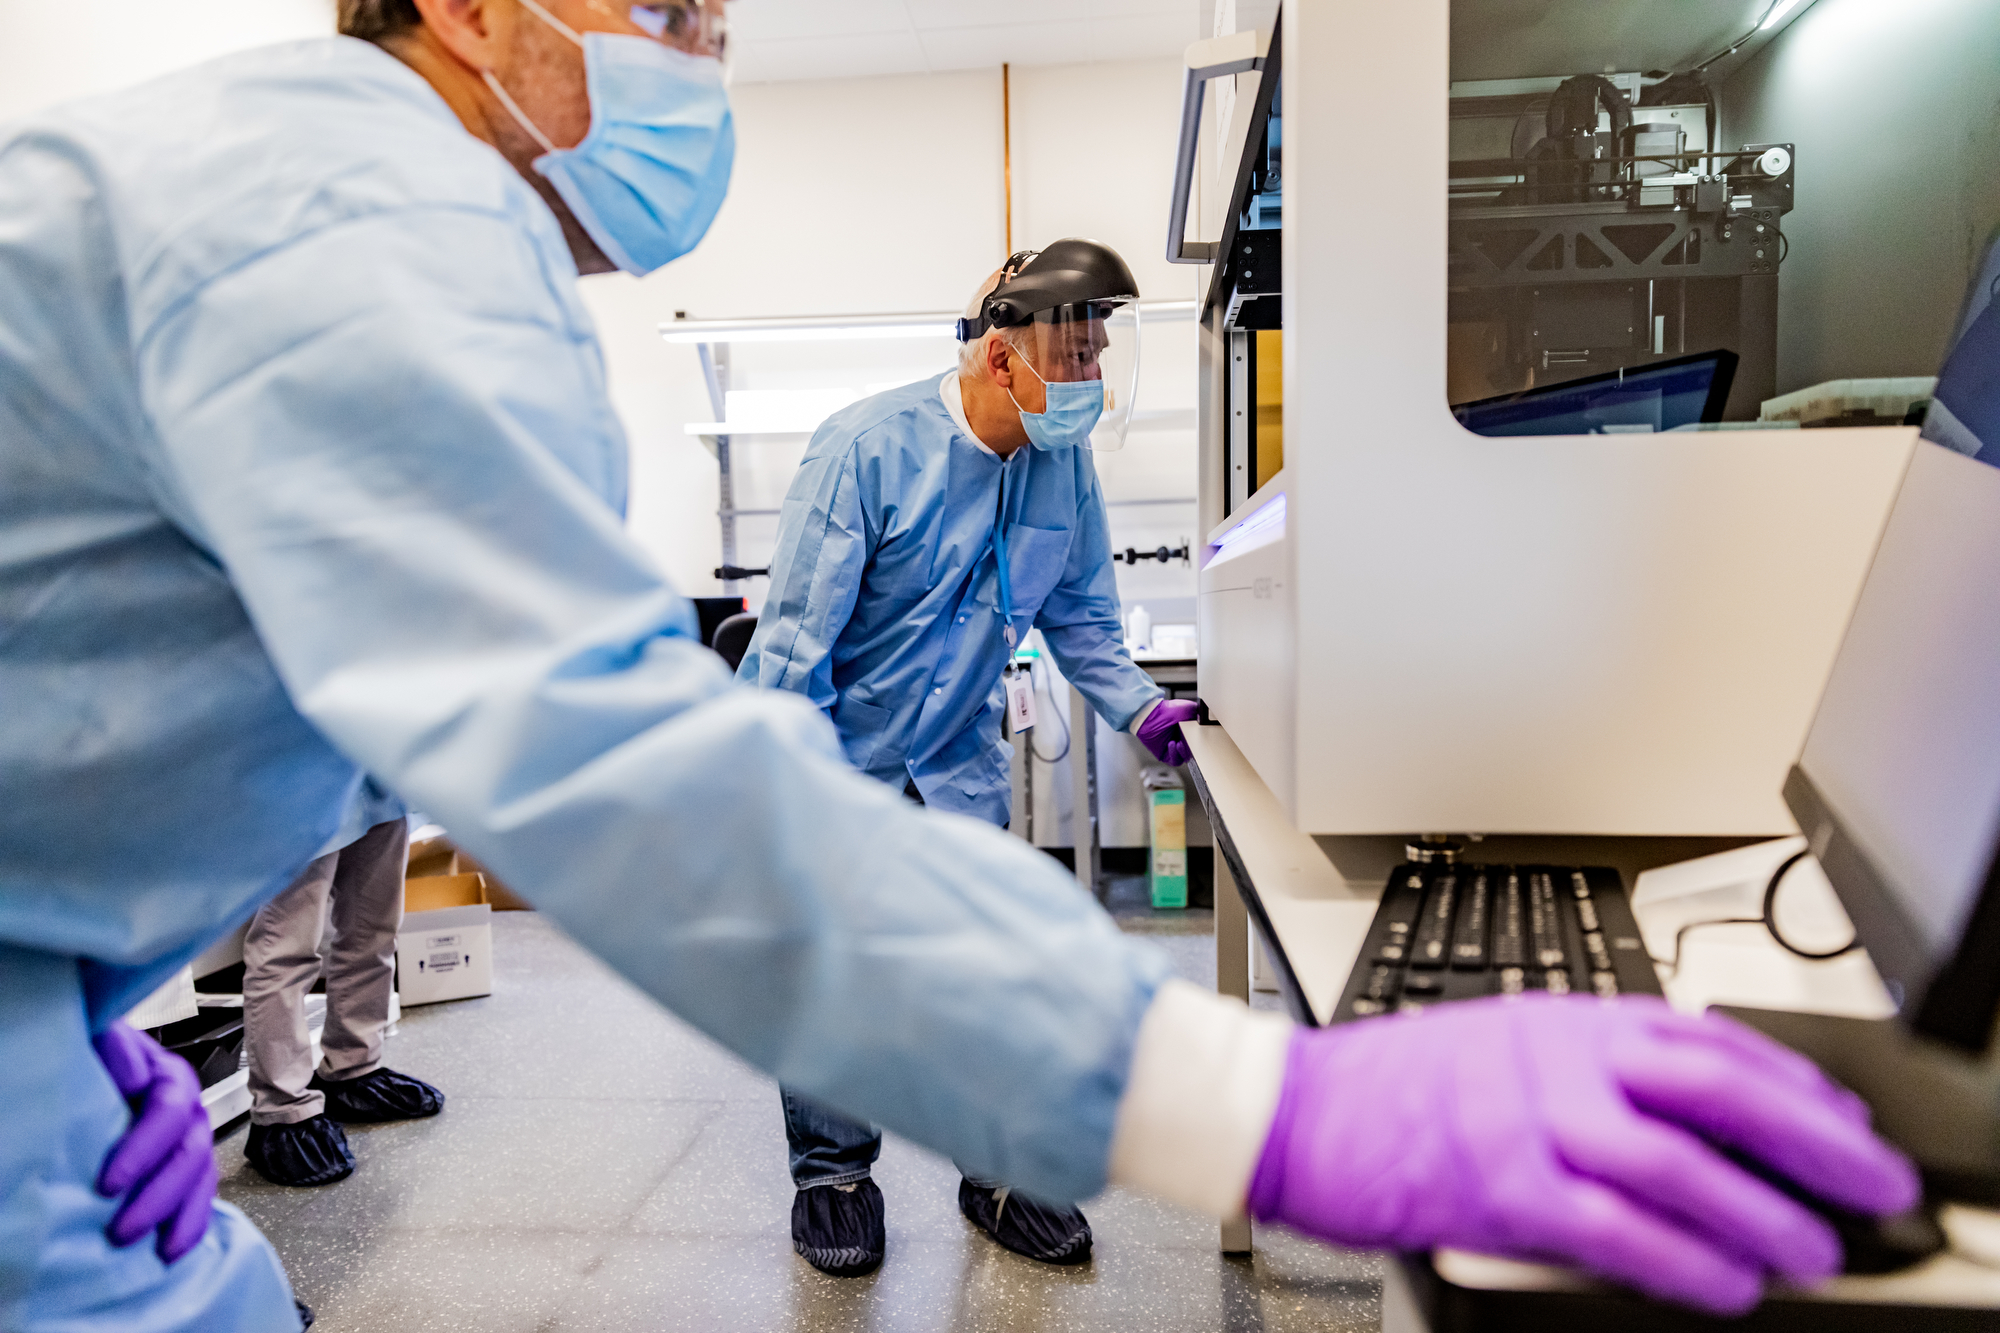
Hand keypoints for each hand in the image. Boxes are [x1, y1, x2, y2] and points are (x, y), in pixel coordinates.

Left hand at [91, 1021, 216, 1262]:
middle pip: (192, 1152)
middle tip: (121, 1229)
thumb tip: (131, 1074)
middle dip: (159, 1197)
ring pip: (203, 1178)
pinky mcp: (188, 1168)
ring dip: (179, 1218)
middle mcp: (188, 1110)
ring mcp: (191, 1140)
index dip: (143, 1150)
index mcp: (169, 1077)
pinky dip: (191, 1225)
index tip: (108, 1184)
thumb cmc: (97, 1064)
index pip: (170, 1111)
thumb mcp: (103, 1045)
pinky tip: (173, 1247)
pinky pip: (203, 1196)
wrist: (100, 1079)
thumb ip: (115, 1049)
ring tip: (153, 1250)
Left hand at [1136, 698, 1198, 765]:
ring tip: (1181, 743)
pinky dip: (1175, 754)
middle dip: (1194, 747)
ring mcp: (1173, 748)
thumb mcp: (1189, 709)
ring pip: (1185, 757)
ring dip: (1185, 752)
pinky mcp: (1165, 755)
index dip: (1202, 741)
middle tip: (1193, 742)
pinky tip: (1173, 744)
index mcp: (1187, 730)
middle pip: (1193, 750)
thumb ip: (1200, 714)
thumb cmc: (1166, 710)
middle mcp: (1180, 740)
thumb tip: (1208, 718)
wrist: (1150, 715)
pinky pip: (1175, 761)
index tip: (1203, 739)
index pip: (1199, 741)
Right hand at [1247, 995, 1916, 1315]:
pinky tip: (1729, 1285)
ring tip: (1814, 1251)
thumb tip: (1679, 1118)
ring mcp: (1531, 1120)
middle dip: (1814, 1140)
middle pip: (1716, 1087)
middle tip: (1873, 1183)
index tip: (1842, 1118)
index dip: (1794, 1081)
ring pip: (1680, 1163)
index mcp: (1562, 1016)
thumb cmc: (1387, 1083)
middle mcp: (1557, 1058)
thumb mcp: (1500, 1041)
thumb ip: (1583, 1066)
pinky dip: (1687, 1263)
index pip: (1707, 1037)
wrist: (1292, 1107)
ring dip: (1763, 1213)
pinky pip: (1619, 1232)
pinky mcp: (1503, 1189)